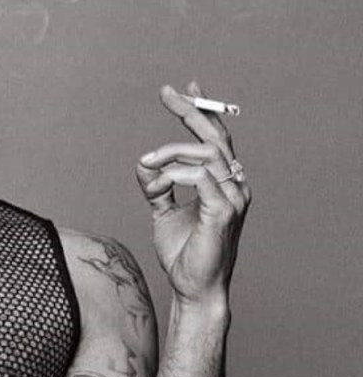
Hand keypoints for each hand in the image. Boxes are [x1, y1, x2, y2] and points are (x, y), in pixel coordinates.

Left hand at [136, 82, 251, 307]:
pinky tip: (158, 183)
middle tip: (168, 94)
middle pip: (215, 137)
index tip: (182, 90)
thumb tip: (143, 164)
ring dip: (171, 152)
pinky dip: (176, 174)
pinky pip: (202, 178)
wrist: (192, 286)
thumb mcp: (163, 211)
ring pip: (206, 154)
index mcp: (222, 182)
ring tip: (147, 163)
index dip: (200, 111)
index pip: (214, 138)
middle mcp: (234, 185)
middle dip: (191, 111)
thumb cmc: (183, 251)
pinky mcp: (224, 213)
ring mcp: (233, 199)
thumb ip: (156, 186)